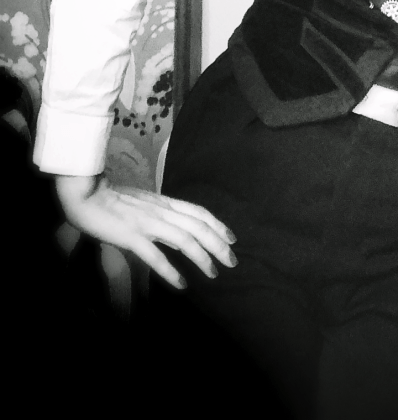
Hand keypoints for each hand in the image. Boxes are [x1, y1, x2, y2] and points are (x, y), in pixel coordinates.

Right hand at [56, 173, 236, 288]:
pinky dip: (171, 271)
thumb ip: (161, 217)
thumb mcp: (144, 203)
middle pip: (199, 227)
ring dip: (202, 258)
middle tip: (233, 263)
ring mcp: (147, 222)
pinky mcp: (131, 235)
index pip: (199, 212)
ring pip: (185, 240)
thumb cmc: (111, 199)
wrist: (85, 193)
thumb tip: (178, 235)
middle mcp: (161, 210)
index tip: (232, 240)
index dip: (218, 226)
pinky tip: (181, 285)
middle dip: (219, 245)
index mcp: (164, 202)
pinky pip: (156, 256)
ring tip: (213, 275)